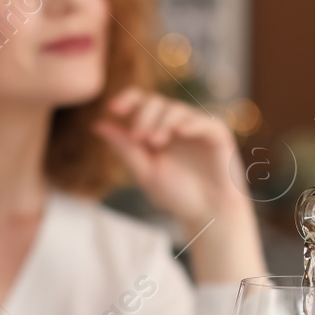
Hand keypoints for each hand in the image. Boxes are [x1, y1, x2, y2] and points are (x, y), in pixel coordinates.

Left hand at [94, 88, 264, 282]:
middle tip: (139, 138)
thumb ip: (125, 148)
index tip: (113, 109)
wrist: (207, 214)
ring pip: (177, 109)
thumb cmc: (177, 195)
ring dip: (162, 121)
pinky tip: (180, 132)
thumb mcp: (145, 171)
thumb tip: (97, 125)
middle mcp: (176, 124)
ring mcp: (197, 127)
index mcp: (156, 129)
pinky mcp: (217, 134)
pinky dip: (191, 123)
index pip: (141, 102)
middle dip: (143, 116)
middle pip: (156, 102)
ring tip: (154, 141)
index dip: (127, 100)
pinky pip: (204, 121)